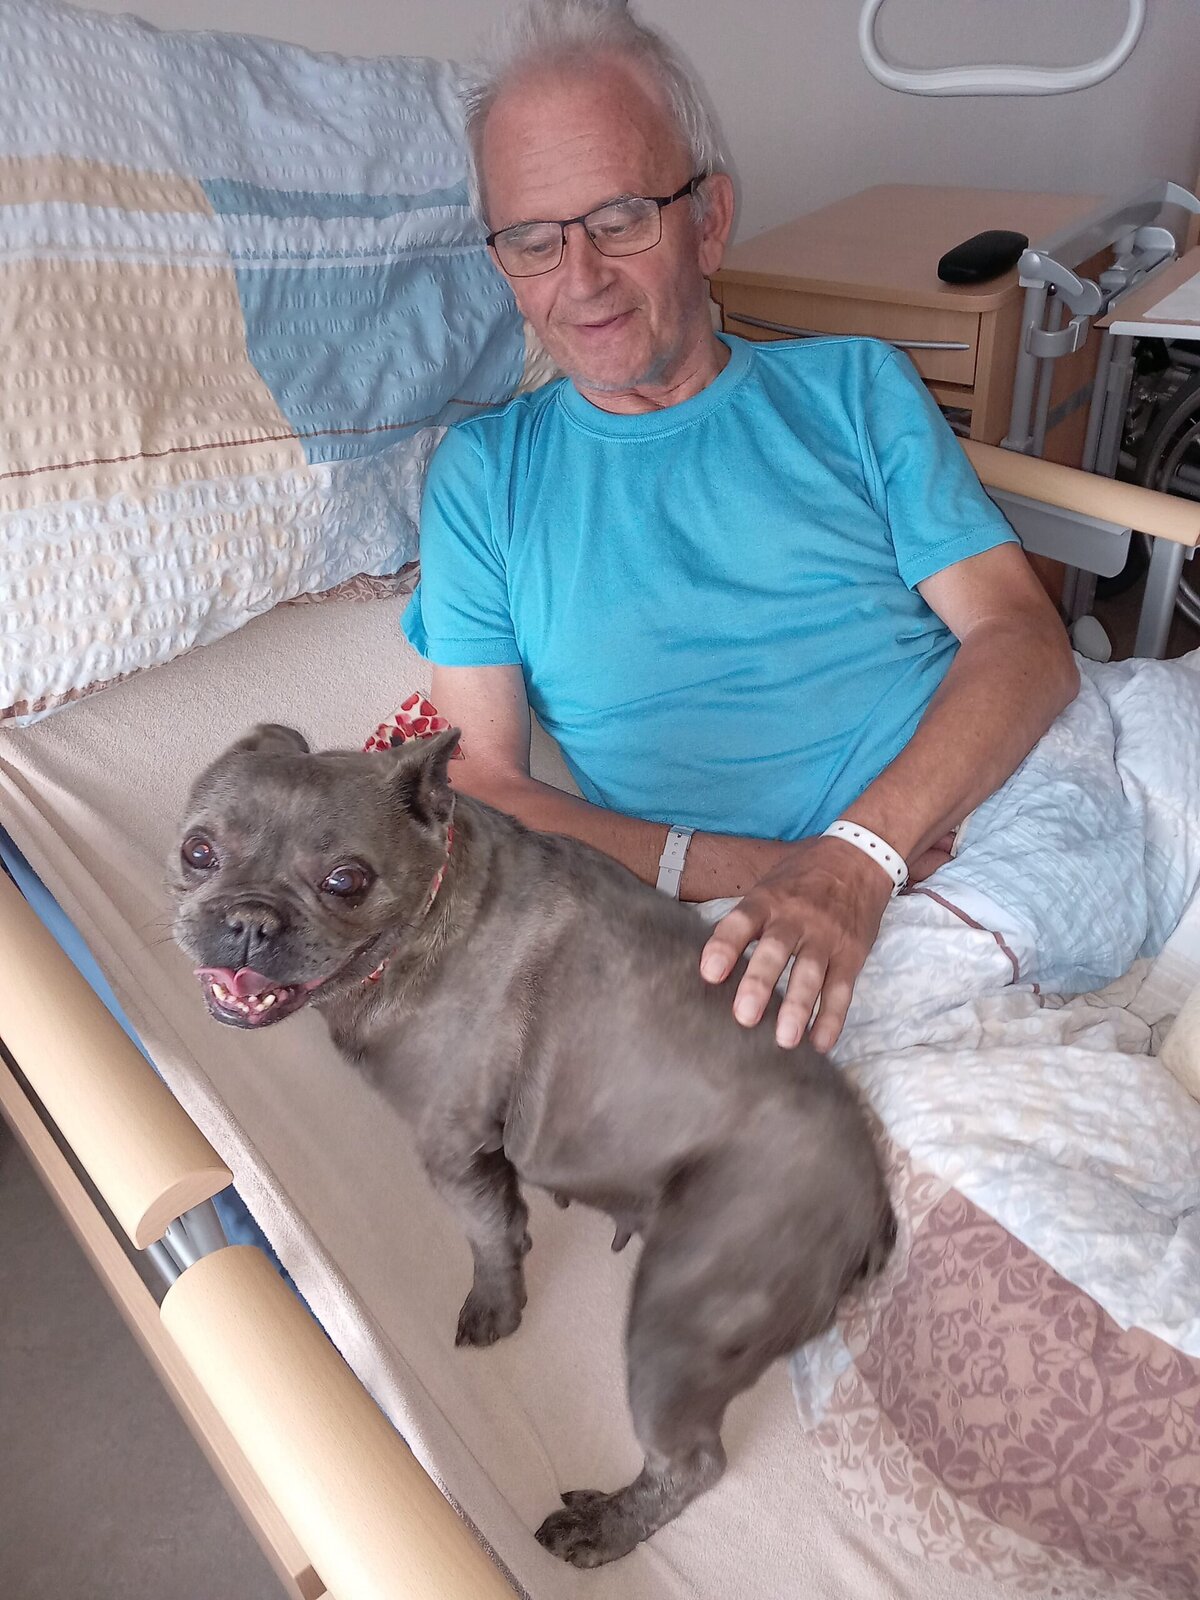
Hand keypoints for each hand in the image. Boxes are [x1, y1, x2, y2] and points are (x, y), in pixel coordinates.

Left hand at [699, 836, 893, 1052]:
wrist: (859, 857)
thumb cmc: (801, 878)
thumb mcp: (769, 884)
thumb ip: (744, 919)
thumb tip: (706, 960)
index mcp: (768, 900)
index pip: (742, 921)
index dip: (725, 945)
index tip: (709, 973)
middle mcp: (796, 918)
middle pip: (777, 951)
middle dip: (760, 984)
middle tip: (744, 1017)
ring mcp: (827, 937)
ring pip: (811, 974)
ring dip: (798, 1008)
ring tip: (785, 1040)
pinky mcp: (852, 954)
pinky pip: (842, 990)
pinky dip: (832, 1018)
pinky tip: (819, 1043)